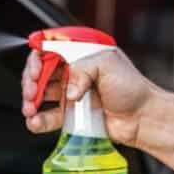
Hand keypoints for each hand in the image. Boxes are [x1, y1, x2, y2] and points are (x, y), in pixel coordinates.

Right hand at [20, 47, 154, 147]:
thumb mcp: (107, 64)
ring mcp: (70, 94)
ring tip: (30, 109)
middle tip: (31, 92)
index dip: (37, 59)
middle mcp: (73, 73)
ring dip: (30, 101)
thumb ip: (82, 69)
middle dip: (30, 82)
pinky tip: (35, 122)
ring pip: (39, 94)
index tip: (36, 71)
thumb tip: (67, 90)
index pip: (49, 50)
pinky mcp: (71, 115)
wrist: (143, 118)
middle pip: (39, 72)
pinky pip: (48, 117)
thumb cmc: (132, 88)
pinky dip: (37, 120)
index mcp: (80, 55)